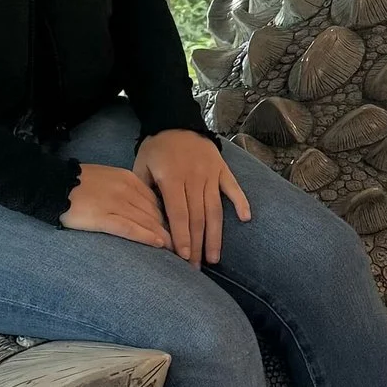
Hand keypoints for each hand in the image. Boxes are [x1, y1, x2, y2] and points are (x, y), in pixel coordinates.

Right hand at [61, 161, 171, 247]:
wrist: (54, 184)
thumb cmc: (80, 185)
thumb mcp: (110, 180)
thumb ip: (129, 191)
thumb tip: (147, 209)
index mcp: (129, 179)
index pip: (157, 201)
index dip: (170, 218)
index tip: (180, 232)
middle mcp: (126, 190)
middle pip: (156, 212)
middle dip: (172, 229)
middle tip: (185, 245)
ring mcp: (115, 203)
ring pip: (147, 221)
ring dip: (164, 236)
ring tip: (177, 250)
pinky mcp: (102, 217)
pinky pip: (129, 228)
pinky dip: (145, 236)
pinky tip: (158, 244)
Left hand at [134, 127, 252, 265]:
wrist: (175, 119)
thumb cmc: (155, 148)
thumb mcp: (140, 166)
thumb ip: (143, 192)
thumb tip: (145, 223)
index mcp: (172, 179)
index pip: (178, 214)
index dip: (182, 237)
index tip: (183, 258)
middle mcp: (194, 178)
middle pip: (197, 217)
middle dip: (197, 245)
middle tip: (196, 268)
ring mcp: (210, 173)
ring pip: (215, 209)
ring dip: (215, 235)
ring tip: (214, 258)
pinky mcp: (222, 168)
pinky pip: (233, 187)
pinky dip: (240, 202)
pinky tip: (246, 219)